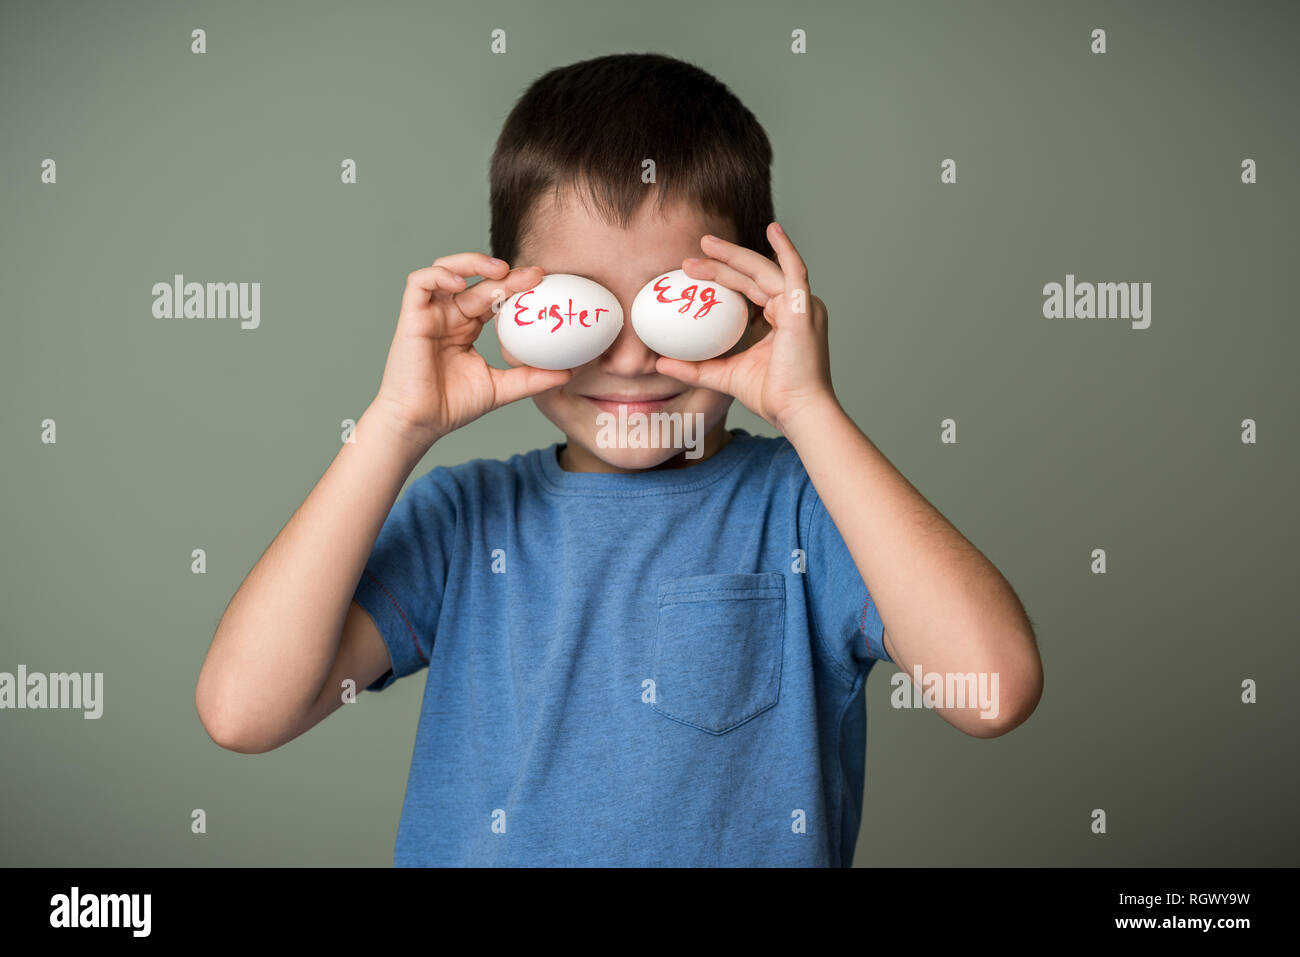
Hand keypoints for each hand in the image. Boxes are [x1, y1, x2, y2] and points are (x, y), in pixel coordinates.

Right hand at [370, 254, 570, 447]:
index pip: (493, 296)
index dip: (516, 286)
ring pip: (446, 269)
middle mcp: (449, 315)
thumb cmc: (452, 406)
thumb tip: (568, 373)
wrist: (420, 423)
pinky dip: (440, 275)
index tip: (543, 283)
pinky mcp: (411, 316)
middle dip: (507, 274)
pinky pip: (420, 282)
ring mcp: (429, 314)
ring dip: (472, 262)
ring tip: (500, 270)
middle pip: (478, 281)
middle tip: (534, 275)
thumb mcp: (501, 389)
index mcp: (466, 327)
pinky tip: (461, 283)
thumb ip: (531, 379)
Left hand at [653, 223, 838, 433]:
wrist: (797, 412)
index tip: (690, 273)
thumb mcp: (723, 376)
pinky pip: (795, 271)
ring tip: (706, 245)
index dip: (720, 278)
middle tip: (689, 258)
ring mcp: (801, 305)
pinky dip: (786, 249)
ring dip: (734, 257)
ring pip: (763, 271)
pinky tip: (773, 229)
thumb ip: (694, 368)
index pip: (747, 290)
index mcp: (780, 320)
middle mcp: (793, 307)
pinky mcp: (804, 308)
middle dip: (720, 263)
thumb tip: (659, 363)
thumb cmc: (771, 397)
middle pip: (752, 277)